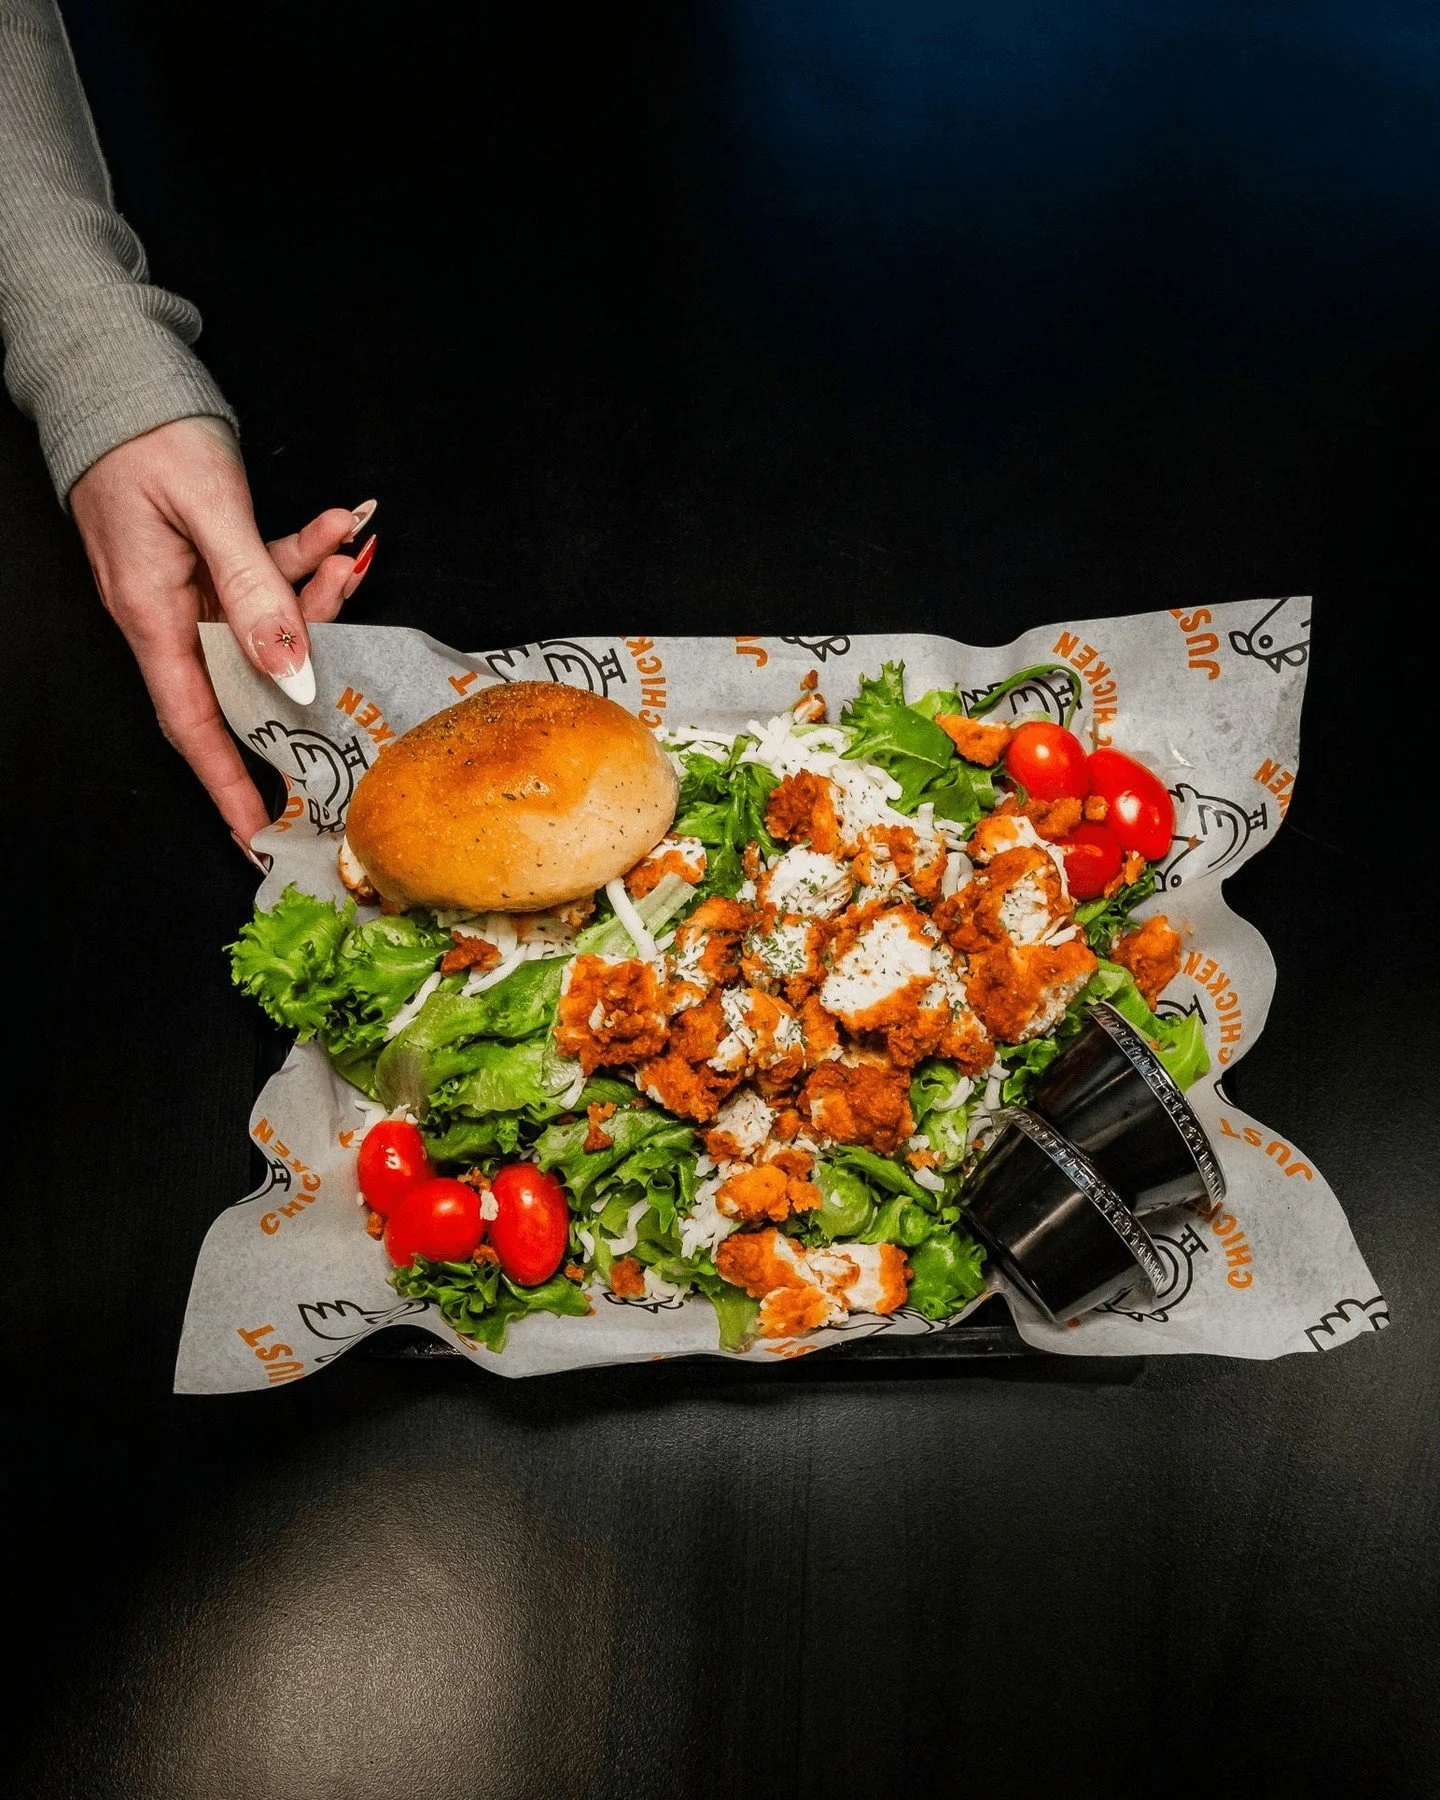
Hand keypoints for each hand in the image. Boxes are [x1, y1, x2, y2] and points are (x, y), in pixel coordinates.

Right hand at [70, 417, 376, 847]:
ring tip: (350, 551)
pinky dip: (303, 554)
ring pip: (267, 620)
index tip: (258, 830)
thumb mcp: (209, 512)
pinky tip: (338, 525)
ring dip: (316, 594)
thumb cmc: (148, 431)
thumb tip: (290, 672)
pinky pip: (264, 574)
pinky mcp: (208, 554)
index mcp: (152, 614)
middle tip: (357, 665)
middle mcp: (169, 609)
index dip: (227, 781)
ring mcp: (189, 582)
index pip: (192, 723)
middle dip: (306, 669)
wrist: (117, 365)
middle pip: (247, 671)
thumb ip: (255, 593)